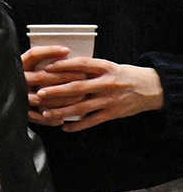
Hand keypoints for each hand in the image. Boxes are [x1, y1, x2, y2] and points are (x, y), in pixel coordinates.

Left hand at [24, 48, 162, 130]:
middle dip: (57, 91)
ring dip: (62, 111)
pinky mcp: (112, 114)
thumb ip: (90, 68)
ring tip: (46, 113)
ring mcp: (109, 100)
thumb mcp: (109, 66)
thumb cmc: (125, 75)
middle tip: (40, 93)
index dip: (64, 65)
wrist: (152, 89)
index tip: (47, 67)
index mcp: (106, 68)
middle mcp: (107, 84)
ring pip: (82, 107)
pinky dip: (77, 125)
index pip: (83, 64)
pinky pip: (92, 121)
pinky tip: (64, 127)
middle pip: (78, 87)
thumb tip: (63, 65)